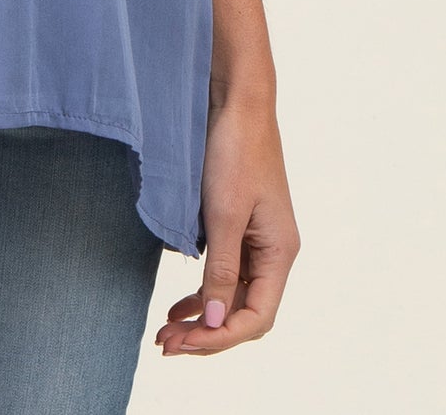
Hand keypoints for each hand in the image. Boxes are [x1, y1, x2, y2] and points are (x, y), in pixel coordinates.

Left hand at [155, 94, 299, 357]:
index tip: (183, 342)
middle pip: (243, 312)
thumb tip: (214, 321)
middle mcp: (273, 252)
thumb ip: (220, 269)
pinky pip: (224, 273)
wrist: (235, 101)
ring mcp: (256, 240)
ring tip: (166, 333)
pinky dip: (202, 292)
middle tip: (165, 345)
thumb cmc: (235, 151)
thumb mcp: (224, 214)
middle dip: (206, 333)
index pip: (256, 317)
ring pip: (231, 295)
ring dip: (202, 316)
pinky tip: (179, 304)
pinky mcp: (238, 225)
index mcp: (280, 253)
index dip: (220, 336)